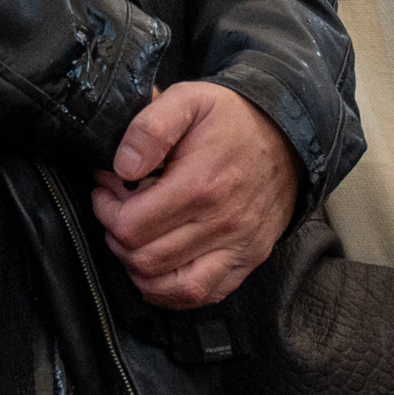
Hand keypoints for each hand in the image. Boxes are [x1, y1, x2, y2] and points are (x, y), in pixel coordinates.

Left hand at [89, 82, 300, 307]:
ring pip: (171, 286)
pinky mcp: (249, 258)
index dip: (106, 210)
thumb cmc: (233, 120)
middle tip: (119, 211)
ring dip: (140, 269)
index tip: (107, 190)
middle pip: (144, 259)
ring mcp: (238, 245)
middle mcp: (222, 223)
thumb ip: (150, 128)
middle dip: (118, 237)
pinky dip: (173, 291)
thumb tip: (122, 166)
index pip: (130, 226)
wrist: (287, 135)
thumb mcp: (189, 100)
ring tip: (135, 241)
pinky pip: (204, 294)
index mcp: (201, 185)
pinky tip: (159, 271)